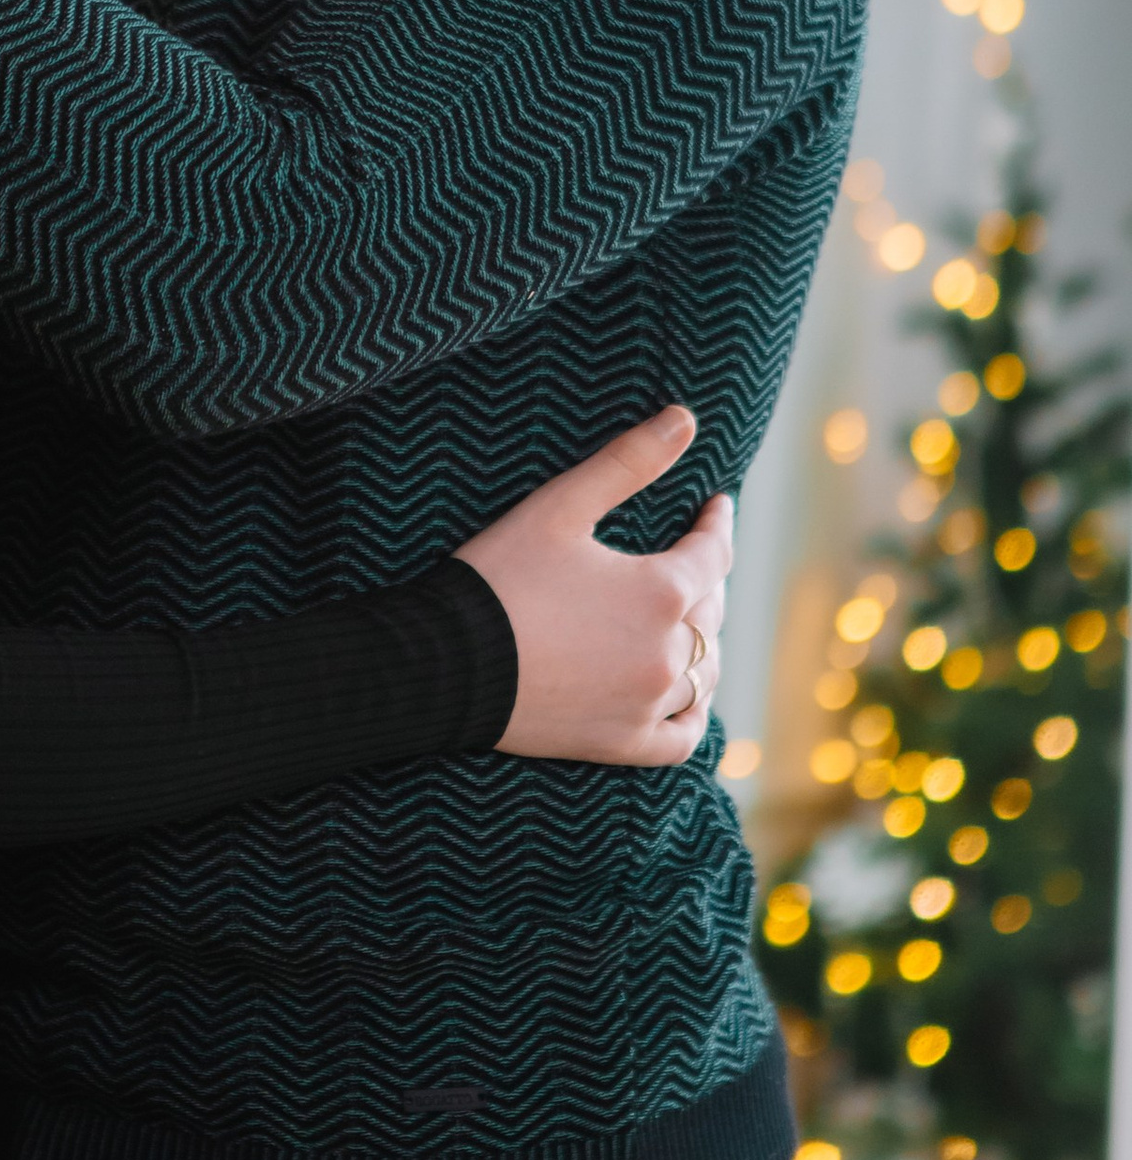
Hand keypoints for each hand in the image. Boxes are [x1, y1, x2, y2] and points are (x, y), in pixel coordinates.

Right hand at [462, 406, 732, 767]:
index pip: (713, 553)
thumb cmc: (499, 576)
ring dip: (703, 644)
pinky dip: (693, 714)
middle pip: (710, 613)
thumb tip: (685, 417)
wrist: (444, 663)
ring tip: (691, 624)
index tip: (715, 506)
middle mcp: (667, 652)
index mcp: (661, 591)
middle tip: (694, 559)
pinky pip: (683, 735)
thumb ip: (628, 461)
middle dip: (705, 580)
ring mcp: (648, 703)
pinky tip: (686, 697)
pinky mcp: (622, 742)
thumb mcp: (560, 506)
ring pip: (703, 673)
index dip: (717, 524)